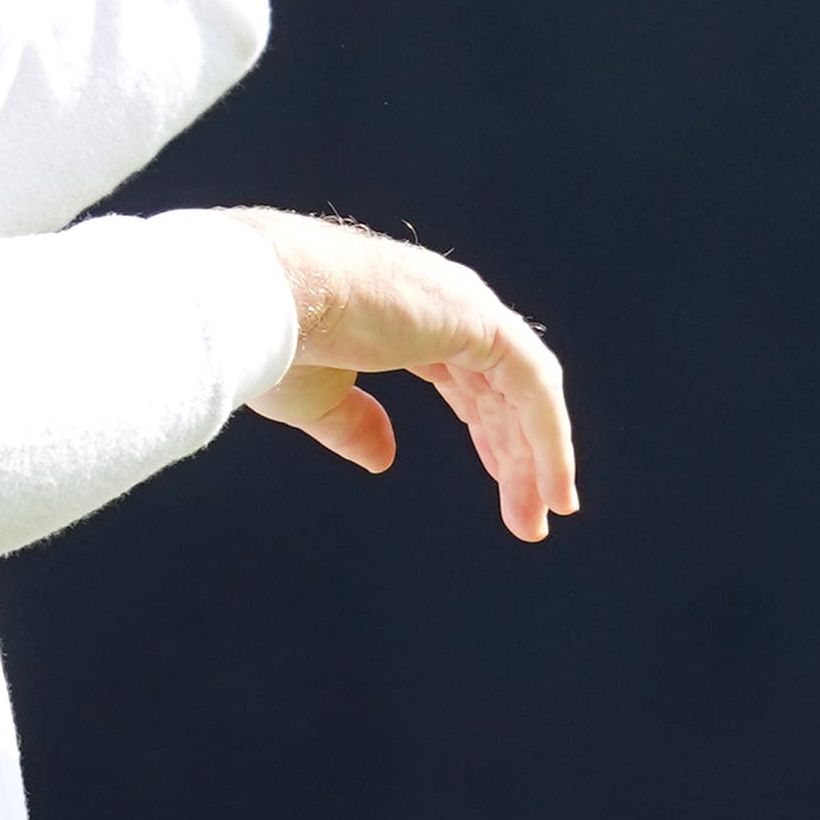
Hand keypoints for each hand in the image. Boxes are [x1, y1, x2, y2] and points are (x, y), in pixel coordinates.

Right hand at [227, 210, 581, 543]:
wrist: (268, 300)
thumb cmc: (278, 342)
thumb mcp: (317, 399)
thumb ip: (355, 425)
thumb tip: (384, 459)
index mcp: (407, 316)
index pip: (466, 377)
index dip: (488, 430)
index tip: (503, 482)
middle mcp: (446, 306)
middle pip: (501, 390)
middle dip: (519, 455)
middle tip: (528, 518)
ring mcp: (467, 309)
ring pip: (526, 392)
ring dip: (540, 457)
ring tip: (543, 516)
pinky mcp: (481, 323)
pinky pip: (534, 388)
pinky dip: (550, 439)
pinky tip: (551, 488)